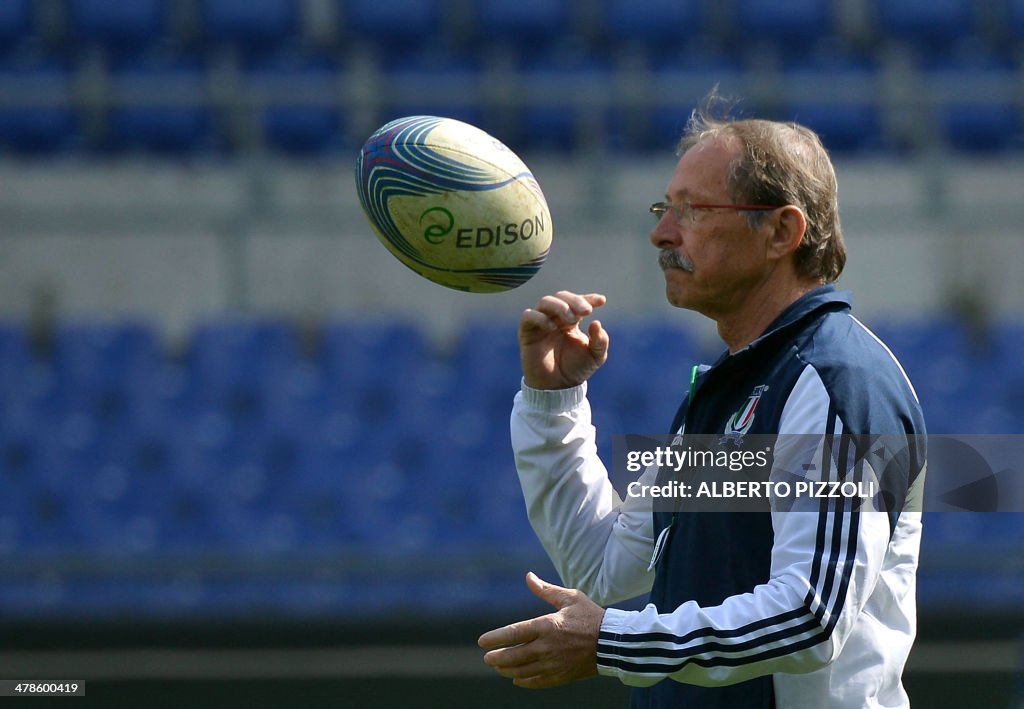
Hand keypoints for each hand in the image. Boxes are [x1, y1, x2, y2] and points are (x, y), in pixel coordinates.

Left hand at [478, 572, 605, 688]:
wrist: (613, 642)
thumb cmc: (591, 616)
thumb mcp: (570, 598)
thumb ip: (546, 590)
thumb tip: (528, 576)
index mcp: (547, 625)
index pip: (514, 633)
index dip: (496, 638)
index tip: (482, 642)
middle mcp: (547, 646)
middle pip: (514, 656)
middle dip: (498, 658)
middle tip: (487, 658)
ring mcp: (554, 663)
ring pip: (523, 671)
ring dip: (508, 670)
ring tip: (499, 667)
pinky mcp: (562, 676)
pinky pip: (538, 682)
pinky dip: (525, 682)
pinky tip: (517, 679)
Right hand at [519, 291, 608, 389]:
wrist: (557, 388)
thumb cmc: (576, 370)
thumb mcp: (595, 356)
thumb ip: (600, 341)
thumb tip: (596, 323)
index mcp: (572, 321)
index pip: (579, 303)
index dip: (589, 298)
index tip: (601, 301)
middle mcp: (556, 319)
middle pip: (561, 297)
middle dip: (574, 301)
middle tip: (586, 311)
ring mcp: (540, 324)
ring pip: (545, 302)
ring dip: (559, 306)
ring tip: (571, 319)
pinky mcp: (527, 332)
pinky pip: (528, 316)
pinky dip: (540, 318)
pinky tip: (552, 328)